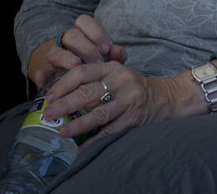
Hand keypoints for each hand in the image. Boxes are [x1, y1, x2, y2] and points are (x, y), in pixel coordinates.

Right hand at [28, 14, 128, 88]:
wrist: (82, 80)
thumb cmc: (99, 65)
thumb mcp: (109, 59)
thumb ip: (116, 55)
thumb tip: (117, 50)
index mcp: (82, 33)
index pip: (84, 21)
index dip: (95, 32)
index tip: (106, 48)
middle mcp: (66, 42)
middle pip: (71, 35)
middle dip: (85, 48)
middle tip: (97, 61)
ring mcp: (55, 57)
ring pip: (55, 51)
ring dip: (66, 58)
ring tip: (77, 66)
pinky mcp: (46, 75)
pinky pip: (40, 73)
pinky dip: (41, 74)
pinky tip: (42, 76)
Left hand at [41, 61, 178, 140]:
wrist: (168, 96)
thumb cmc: (134, 87)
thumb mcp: (117, 74)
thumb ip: (93, 77)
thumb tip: (58, 90)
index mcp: (113, 68)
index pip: (83, 72)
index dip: (63, 84)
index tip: (49, 96)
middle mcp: (121, 81)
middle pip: (88, 93)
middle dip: (65, 105)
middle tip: (49, 115)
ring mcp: (129, 100)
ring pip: (99, 113)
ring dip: (78, 124)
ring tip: (62, 131)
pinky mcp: (134, 117)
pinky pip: (110, 130)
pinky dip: (94, 140)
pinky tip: (81, 148)